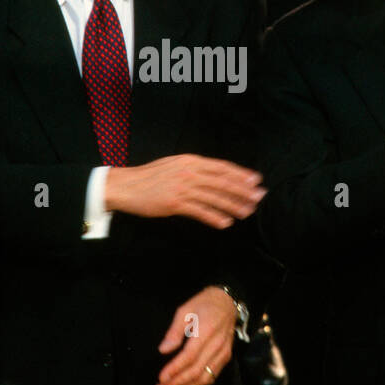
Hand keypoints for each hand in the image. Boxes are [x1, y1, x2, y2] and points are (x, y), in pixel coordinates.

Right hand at [105, 154, 264, 228]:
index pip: (221, 167)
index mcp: (190, 161)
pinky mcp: (174, 203)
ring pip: (214, 197)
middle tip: (259, 197)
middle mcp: (189, 172)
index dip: (240, 174)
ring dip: (233, 205)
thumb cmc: (149, 177)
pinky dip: (214, 217)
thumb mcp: (174, 165)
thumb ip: (193, 168)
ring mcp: (182, 187)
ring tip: (247, 212)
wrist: (125, 185)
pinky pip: (199, 211)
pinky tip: (226, 223)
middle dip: (243, 190)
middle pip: (222, 181)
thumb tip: (213, 175)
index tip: (255, 180)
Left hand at [155, 287, 236, 384]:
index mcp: (207, 330)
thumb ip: (174, 331)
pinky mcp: (226, 358)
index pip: (190, 355)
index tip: (162, 378)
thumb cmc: (203, 305)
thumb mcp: (185, 310)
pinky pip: (212, 376)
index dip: (175, 369)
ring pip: (206, 377)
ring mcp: (224, 353)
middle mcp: (217, 345)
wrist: (227, 302)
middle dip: (178, 383)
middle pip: (197, 370)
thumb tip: (164, 350)